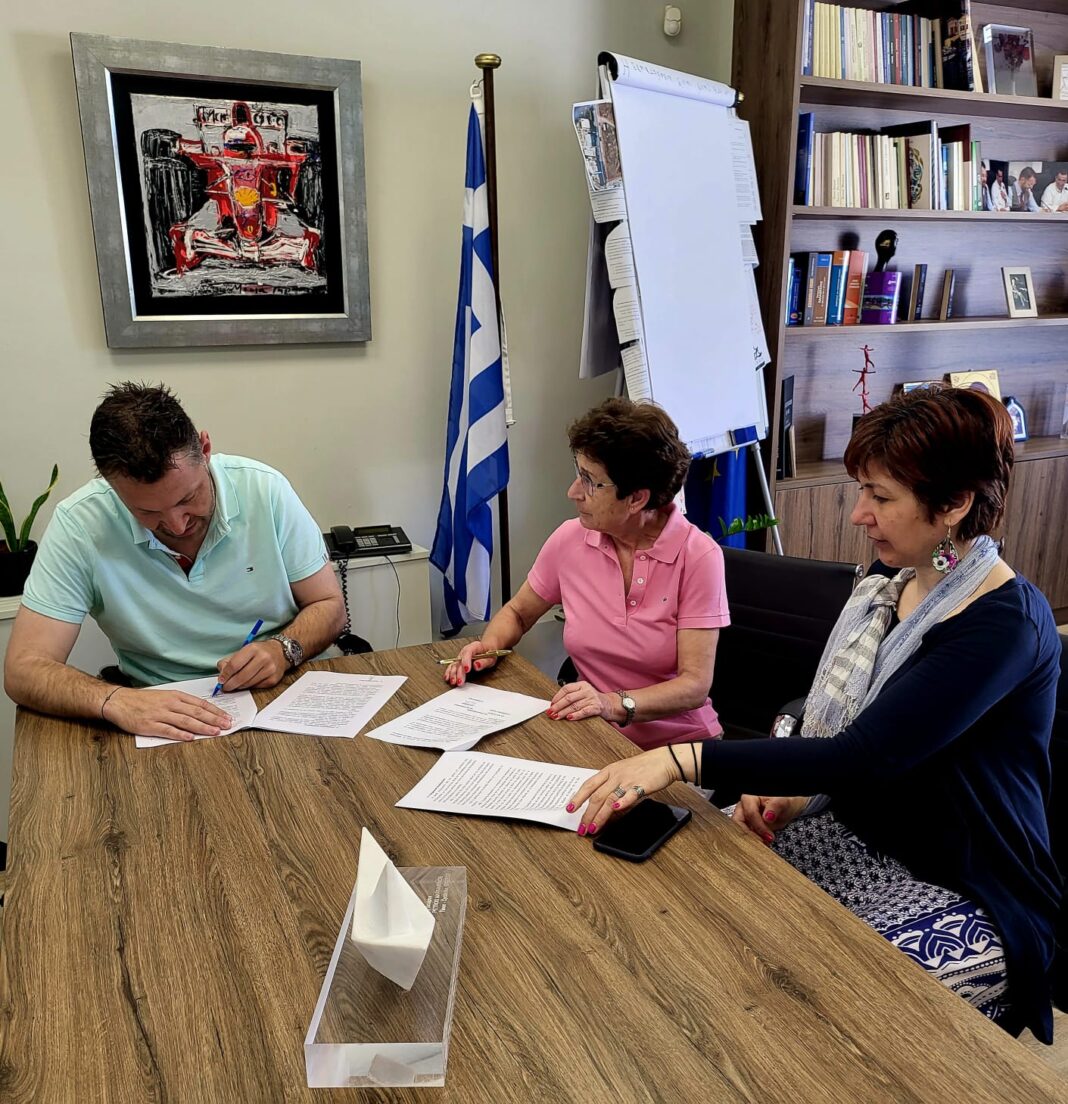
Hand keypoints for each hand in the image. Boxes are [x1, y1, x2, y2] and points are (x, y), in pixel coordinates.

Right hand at [104, 687, 232, 742]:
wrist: (119, 701)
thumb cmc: (143, 700)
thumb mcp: (165, 696)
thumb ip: (181, 704)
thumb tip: (200, 712)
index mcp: (175, 696)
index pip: (200, 703)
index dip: (215, 711)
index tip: (226, 717)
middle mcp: (170, 704)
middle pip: (196, 712)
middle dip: (214, 719)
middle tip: (227, 725)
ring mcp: (160, 715)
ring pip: (186, 721)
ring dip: (202, 727)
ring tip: (215, 732)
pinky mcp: (149, 725)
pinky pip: (168, 730)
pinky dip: (180, 734)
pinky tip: (191, 737)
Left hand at [217, 641, 288, 690]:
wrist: (280, 652)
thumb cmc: (259, 652)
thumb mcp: (243, 650)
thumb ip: (229, 661)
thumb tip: (222, 675)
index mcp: (253, 648)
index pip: (235, 665)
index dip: (225, 674)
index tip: (221, 680)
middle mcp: (263, 658)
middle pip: (241, 677)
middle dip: (230, 684)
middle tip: (225, 687)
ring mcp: (270, 669)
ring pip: (248, 684)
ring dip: (239, 686)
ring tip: (235, 685)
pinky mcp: (273, 679)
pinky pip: (256, 687)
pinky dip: (249, 687)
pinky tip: (248, 682)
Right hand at [443, 640, 497, 686]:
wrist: (487, 648)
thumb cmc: (489, 653)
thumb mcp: (491, 658)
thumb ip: (484, 662)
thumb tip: (476, 665)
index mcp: (474, 646)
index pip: (468, 652)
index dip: (466, 661)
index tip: (466, 670)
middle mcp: (465, 651)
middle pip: (460, 660)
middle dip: (459, 672)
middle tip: (460, 681)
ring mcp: (461, 656)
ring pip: (455, 664)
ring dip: (453, 673)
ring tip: (454, 682)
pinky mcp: (459, 661)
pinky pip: (452, 666)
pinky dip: (449, 672)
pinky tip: (447, 678)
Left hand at [548, 680, 613, 721]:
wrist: (611, 704)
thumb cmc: (593, 700)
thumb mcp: (583, 693)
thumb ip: (571, 696)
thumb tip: (555, 704)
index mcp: (582, 685)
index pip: (566, 689)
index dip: (557, 697)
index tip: (551, 704)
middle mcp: (587, 690)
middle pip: (569, 698)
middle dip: (558, 706)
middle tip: (550, 712)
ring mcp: (592, 699)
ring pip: (574, 706)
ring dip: (564, 712)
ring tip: (556, 717)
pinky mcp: (597, 708)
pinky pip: (584, 712)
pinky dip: (576, 715)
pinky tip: (569, 718)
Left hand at [566, 747, 679, 835]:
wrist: (664, 760)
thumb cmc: (644, 767)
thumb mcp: (622, 772)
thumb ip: (611, 786)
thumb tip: (600, 804)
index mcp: (609, 771)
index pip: (589, 785)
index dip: (578, 797)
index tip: (570, 809)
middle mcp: (616, 775)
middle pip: (597, 796)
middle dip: (587, 814)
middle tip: (581, 828)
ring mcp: (628, 780)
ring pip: (609, 799)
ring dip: (599, 816)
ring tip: (593, 828)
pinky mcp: (641, 785)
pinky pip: (630, 795)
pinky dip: (622, 802)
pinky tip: (616, 809)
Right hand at [731, 795, 807, 844]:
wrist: (786, 806)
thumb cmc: (784, 801)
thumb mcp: (783, 802)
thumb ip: (774, 808)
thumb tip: (768, 817)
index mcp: (750, 797)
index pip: (750, 813)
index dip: (759, 826)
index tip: (769, 836)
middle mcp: (743, 806)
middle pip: (738, 822)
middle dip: (750, 835)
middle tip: (763, 842)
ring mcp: (743, 816)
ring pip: (739, 830)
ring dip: (751, 839)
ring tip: (765, 844)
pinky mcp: (747, 825)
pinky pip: (745, 834)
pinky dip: (754, 840)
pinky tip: (763, 843)